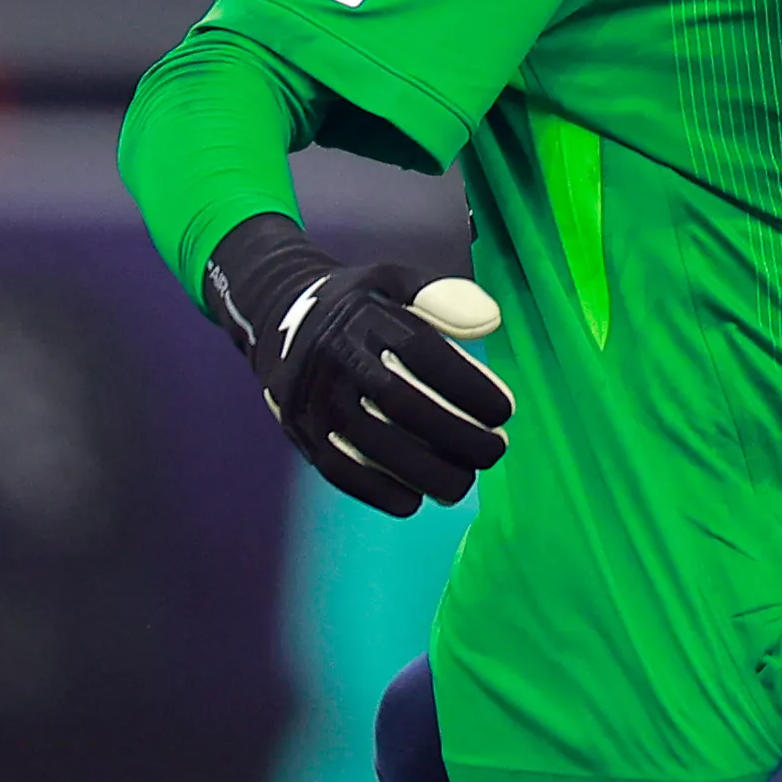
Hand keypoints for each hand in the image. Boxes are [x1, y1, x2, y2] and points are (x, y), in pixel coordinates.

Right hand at [202, 219, 511, 516]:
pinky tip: (413, 501)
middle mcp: (336, 355)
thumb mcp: (395, 281)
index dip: (470, 387)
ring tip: (462, 483)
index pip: (425, 353)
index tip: (504, 411)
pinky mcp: (299, 428)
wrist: (277, 313)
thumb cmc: (358, 304)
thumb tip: (490, 323)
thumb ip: (443, 298)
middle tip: (494, 451)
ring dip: (425, 472)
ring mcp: (313, 395)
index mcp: (366, 316)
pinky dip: (377, 491)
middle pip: (402, 403)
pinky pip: (337, 468)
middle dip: (457, 436)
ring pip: (372, 442)